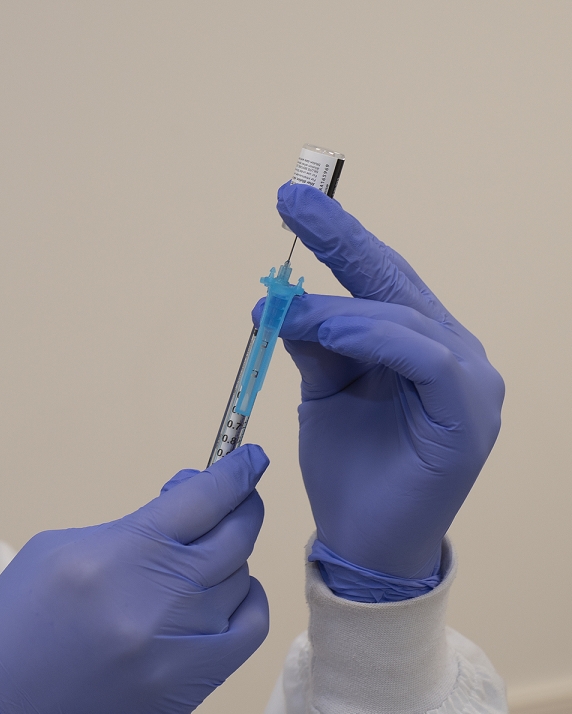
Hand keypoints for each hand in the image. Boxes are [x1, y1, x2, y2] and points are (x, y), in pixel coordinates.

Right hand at [0, 444, 270, 713]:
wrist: (1, 707)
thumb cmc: (16, 625)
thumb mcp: (56, 551)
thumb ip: (126, 527)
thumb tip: (181, 510)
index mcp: (118, 555)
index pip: (203, 499)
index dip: (234, 472)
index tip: (248, 460)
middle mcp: (158, 599)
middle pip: (235, 534)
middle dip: (240, 504)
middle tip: (232, 495)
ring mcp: (182, 645)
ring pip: (241, 578)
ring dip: (229, 554)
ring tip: (197, 553)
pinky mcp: (192, 682)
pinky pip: (249, 627)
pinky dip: (245, 599)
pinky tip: (223, 591)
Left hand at [272, 183, 504, 577]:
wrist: (364, 543)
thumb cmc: (348, 467)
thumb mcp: (322, 392)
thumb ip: (314, 344)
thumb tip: (277, 300)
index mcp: (417, 341)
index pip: (377, 277)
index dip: (337, 237)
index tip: (289, 202)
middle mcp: (451, 350)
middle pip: (394, 280)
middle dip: (341, 239)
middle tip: (292, 202)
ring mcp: (468, 381)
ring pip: (404, 317)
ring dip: (340, 307)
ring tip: (290, 309)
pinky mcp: (467, 416)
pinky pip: (426, 359)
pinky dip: (378, 339)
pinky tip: (336, 330)